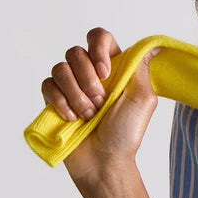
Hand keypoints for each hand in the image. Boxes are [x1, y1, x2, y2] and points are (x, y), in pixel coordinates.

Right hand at [40, 27, 161, 188]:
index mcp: (114, 67)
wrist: (104, 160)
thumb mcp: (143, 98)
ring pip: (60, 68)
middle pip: (76, 52)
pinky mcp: (53, 99)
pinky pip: (47, 85)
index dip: (98, 49)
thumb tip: (150, 45)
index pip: (99, 37)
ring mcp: (70, 85)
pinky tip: (72, 118)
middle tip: (101, 103)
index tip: (106, 72)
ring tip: (88, 115)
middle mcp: (90, 72)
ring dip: (76, 94)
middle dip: (88, 80)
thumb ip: (140, 68)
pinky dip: (60, 102)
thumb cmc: (126, 132)